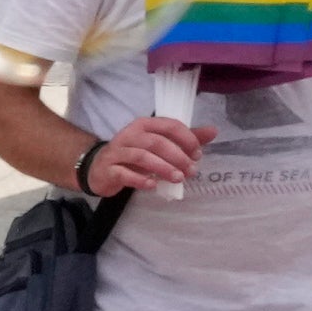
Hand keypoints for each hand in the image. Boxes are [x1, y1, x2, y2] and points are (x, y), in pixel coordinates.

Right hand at [81, 112, 209, 195]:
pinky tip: (153, 186)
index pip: (169, 125)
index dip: (186, 138)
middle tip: (191, 170)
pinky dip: (141, 180)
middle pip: (157, 142)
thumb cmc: (133, 156)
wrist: (98, 169)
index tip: (197, 154)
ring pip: (142, 157)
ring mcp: (118, 152)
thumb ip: (184, 138)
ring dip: (162, 168)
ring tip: (177, 178)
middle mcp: (130, 135)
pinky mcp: (109, 169)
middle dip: (177, 156)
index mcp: (145, 125)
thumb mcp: (158, 144)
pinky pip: (125, 173)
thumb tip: (213, 131)